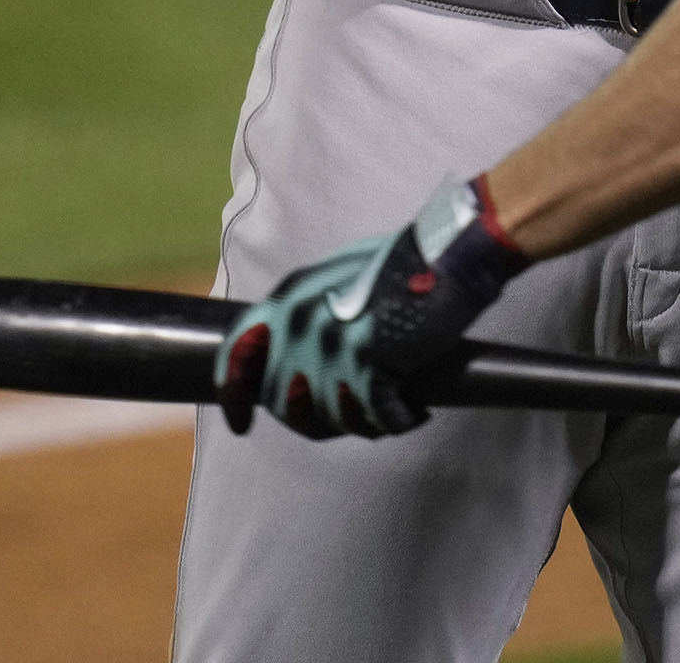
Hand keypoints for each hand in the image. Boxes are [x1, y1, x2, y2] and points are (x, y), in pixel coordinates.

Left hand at [213, 174, 531, 439]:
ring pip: (331, 417)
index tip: (240, 423)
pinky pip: (375, 419)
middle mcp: (302, 324)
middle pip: (283, 403)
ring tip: (386, 408)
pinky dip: (396, 421)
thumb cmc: (398, 263)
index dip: (234, 396)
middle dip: (313, 419)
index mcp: (288, 297)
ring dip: (360, 421)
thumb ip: (306, 313)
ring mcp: (334, 347)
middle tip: (348, 413)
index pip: (237, 355)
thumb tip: (290, 354)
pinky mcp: (371, 367)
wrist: (445, 257)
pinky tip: (410, 410)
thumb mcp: (334, 276)